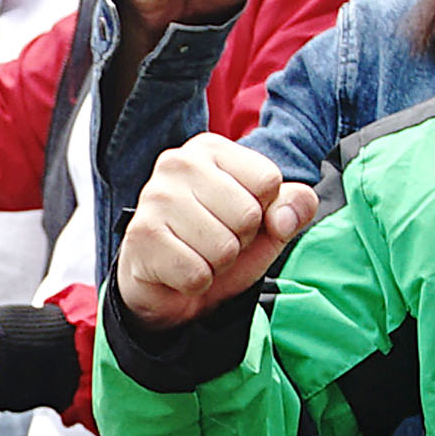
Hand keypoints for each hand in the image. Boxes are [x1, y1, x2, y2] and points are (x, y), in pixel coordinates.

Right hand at [114, 133, 315, 328]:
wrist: (167, 286)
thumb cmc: (217, 243)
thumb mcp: (268, 224)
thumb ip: (293, 207)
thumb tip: (285, 217)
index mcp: (211, 149)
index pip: (268, 180)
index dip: (263, 212)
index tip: (236, 217)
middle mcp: (179, 163)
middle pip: (248, 215)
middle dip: (239, 241)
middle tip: (214, 240)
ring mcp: (155, 197)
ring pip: (223, 248)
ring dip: (218, 264)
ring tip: (197, 253)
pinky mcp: (142, 235)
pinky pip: (197, 274)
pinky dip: (196, 282)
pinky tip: (180, 269)